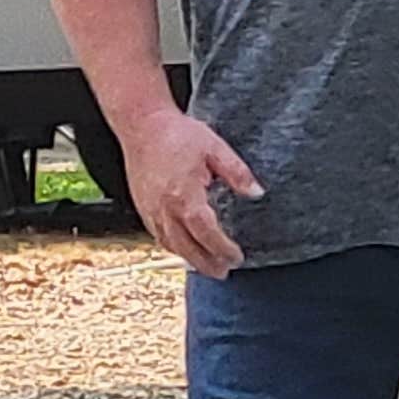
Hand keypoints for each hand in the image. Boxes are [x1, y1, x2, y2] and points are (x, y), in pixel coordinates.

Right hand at [112, 112, 262, 277]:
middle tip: (224, 273)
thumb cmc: (177, 134)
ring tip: (207, 266)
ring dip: (190, 259)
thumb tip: (257, 193)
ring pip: (171, 245)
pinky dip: (173, 247)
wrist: (142, 125)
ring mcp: (151, 211)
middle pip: (187, 248)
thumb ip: (237, 173)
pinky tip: (184, 248)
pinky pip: (158, 236)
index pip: (206, 233)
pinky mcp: (142, 208)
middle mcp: (165, 209)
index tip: (237, 257)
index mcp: (185, 196)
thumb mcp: (214, 147)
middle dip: (207, 264)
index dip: (223, 249)